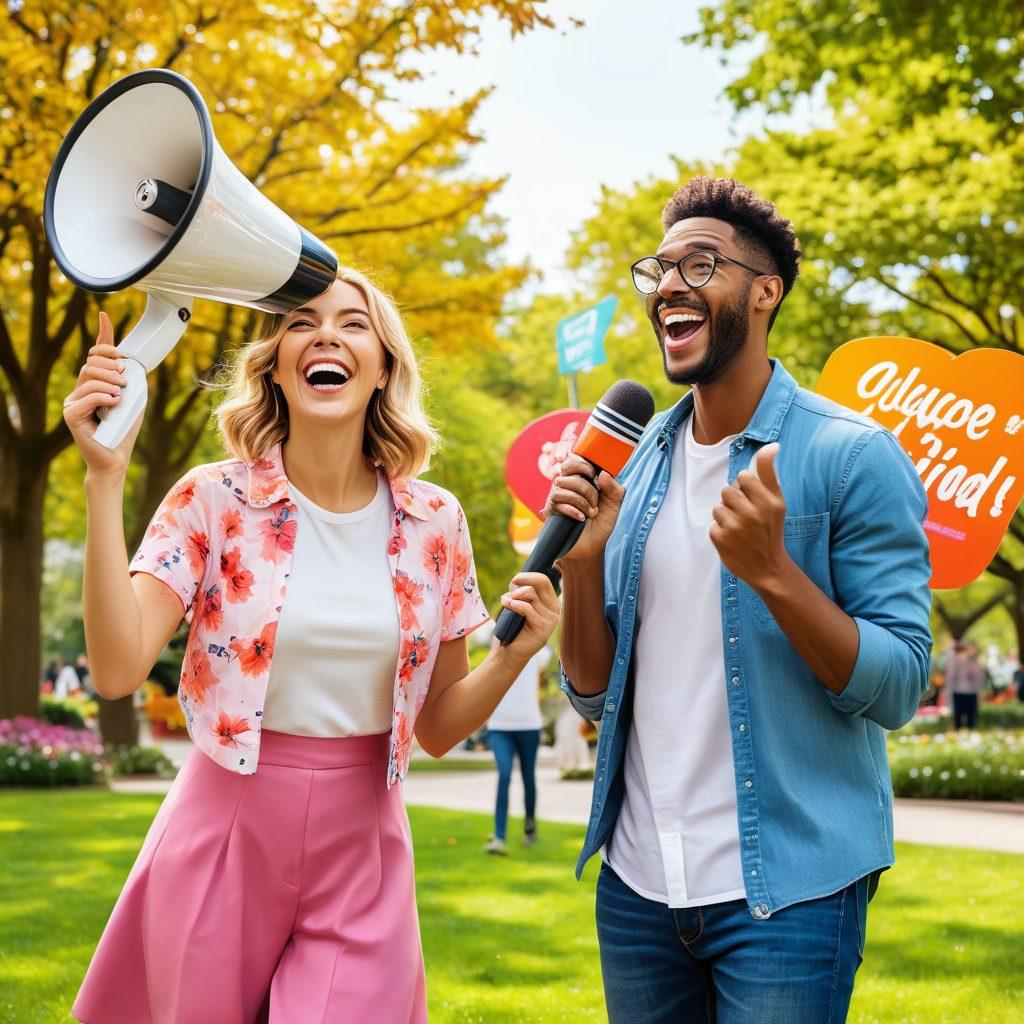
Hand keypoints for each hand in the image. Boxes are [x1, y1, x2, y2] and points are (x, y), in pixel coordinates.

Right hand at [63, 311, 143, 479]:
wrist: (116, 458)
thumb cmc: (124, 431)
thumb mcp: (134, 401)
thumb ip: (132, 382)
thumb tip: (134, 364)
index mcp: (94, 384)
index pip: (95, 355)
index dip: (102, 335)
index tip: (105, 316)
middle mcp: (80, 390)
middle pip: (91, 363)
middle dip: (110, 364)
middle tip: (125, 376)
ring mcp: (73, 402)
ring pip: (88, 377)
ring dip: (110, 380)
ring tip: (121, 392)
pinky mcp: (71, 415)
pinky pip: (87, 396)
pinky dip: (103, 396)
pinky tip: (114, 402)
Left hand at [497, 571, 560, 659]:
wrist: (510, 651)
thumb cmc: (514, 627)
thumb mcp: (520, 604)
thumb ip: (523, 592)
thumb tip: (518, 580)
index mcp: (551, 602)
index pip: (544, 580)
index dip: (528, 576)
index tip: (514, 582)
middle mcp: (555, 609)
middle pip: (541, 583)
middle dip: (523, 580)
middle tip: (510, 587)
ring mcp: (551, 619)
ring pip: (532, 594)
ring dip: (514, 595)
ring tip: (504, 602)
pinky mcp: (544, 628)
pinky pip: (527, 608)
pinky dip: (514, 604)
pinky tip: (507, 606)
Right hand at [542, 453, 625, 565]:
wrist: (591, 548)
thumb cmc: (601, 524)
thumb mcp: (615, 505)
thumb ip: (614, 488)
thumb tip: (603, 474)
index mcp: (582, 479)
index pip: (573, 459)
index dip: (581, 462)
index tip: (594, 474)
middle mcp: (568, 485)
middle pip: (567, 468)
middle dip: (585, 484)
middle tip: (595, 498)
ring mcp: (558, 497)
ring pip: (562, 485)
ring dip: (582, 500)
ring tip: (591, 513)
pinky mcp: (551, 510)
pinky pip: (557, 501)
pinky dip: (573, 509)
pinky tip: (581, 518)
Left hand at [709, 443, 790, 590]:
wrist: (768, 567)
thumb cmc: (771, 529)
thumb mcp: (778, 501)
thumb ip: (770, 472)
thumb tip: (772, 445)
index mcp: (769, 502)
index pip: (743, 478)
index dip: (745, 488)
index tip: (752, 500)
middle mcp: (753, 514)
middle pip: (727, 491)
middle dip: (733, 502)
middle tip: (746, 516)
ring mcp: (736, 528)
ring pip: (717, 507)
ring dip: (725, 516)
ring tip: (739, 528)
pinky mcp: (721, 540)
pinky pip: (712, 525)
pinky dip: (720, 531)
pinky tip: (733, 540)